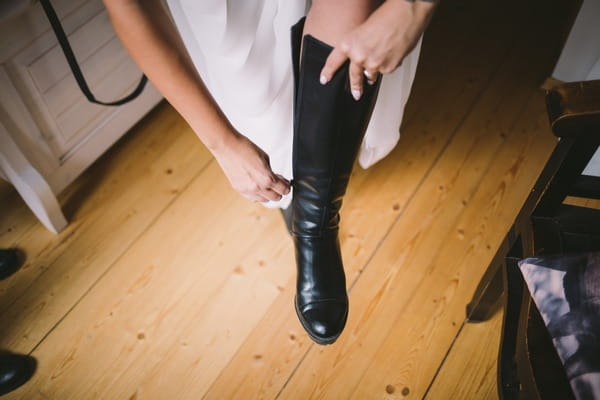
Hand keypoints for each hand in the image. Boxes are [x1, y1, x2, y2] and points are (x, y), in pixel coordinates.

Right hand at [212, 133, 290, 202]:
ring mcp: (247, 190)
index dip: (286, 186)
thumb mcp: (265, 158)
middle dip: (279, 191)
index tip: (286, 183)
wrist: (227, 146)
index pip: (283, 190)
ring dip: (268, 195)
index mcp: (267, 179)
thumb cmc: (245, 148)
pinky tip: (257, 187)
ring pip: (264, 200)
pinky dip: (257, 194)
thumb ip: (271, 171)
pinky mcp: (239, 189)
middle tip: (279, 184)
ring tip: (267, 186)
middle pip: (276, 198)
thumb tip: (275, 178)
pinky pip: (252, 198)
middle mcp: (258, 188)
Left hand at [320, 0, 435, 99]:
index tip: (324, 79)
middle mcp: (358, 56)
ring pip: (371, 75)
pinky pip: (386, 71)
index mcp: (348, 44)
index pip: (333, 62)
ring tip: (382, 57)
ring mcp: (373, 64)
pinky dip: (389, 64)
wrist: (406, 14)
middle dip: (355, 87)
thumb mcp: (362, 31)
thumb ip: (357, 47)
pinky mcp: (387, 68)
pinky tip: (393, 52)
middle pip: (353, 77)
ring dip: (374, 72)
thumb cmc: (386, 16)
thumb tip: (359, 61)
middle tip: (356, 94)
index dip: (327, 72)